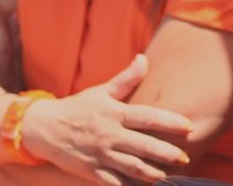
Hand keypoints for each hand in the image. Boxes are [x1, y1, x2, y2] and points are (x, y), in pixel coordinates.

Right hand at [21, 54, 194, 184]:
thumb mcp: (101, 91)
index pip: (148, 118)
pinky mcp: (91, 171)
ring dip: (152, 173)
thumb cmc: (77, 108)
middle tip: (185, 157)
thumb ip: (126, 78)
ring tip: (168, 176)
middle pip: (144, 146)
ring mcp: (101, 155)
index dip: (170, 122)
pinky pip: (114, 183)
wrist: (43, 128)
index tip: (189, 127)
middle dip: (167, 153)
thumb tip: (144, 58)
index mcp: (115, 113)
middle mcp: (110, 135)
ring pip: (133, 168)